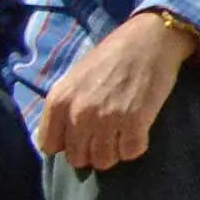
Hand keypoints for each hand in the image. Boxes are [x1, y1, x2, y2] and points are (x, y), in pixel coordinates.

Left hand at [33, 11, 199, 170]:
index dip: (67, 143)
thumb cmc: (112, 56)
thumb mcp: (75, 78)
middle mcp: (79, 114)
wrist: (150, 39)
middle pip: (78, 158)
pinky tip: (138, 130)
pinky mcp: (136, 122)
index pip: (50, 146)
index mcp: (59, 101)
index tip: (81, 134)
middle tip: (106, 135)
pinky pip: (131, 152)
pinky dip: (136, 146)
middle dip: (92, 150)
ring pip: (104, 161)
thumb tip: (62, 141)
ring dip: (114, 151)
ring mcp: (107, 119)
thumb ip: (64, 108)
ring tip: (123, 134)